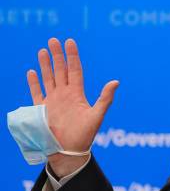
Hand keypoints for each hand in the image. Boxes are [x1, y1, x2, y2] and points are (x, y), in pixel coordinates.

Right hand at [27, 38, 118, 176]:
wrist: (68, 151)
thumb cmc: (84, 135)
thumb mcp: (97, 115)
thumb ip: (105, 98)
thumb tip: (116, 82)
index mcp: (77, 94)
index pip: (75, 70)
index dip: (72, 56)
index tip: (70, 42)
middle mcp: (64, 95)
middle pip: (60, 70)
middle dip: (57, 55)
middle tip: (54, 39)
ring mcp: (52, 101)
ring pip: (48, 78)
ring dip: (45, 65)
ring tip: (43, 50)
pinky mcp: (41, 110)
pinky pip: (36, 92)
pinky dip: (34, 82)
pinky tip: (32, 71)